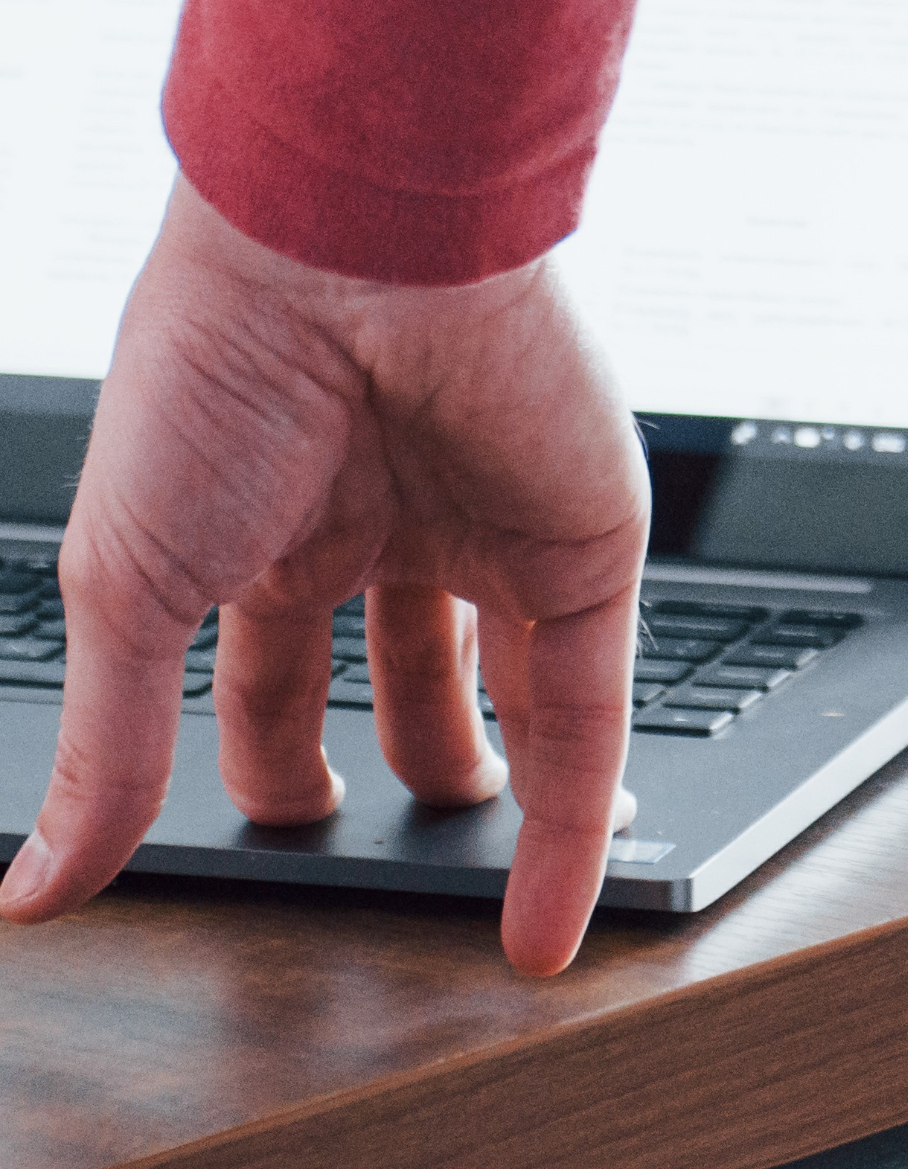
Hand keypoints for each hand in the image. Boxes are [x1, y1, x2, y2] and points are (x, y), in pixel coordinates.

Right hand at [0, 177, 649, 977]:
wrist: (349, 247)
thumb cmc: (215, 370)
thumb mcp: (131, 586)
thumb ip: (108, 746)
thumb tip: (37, 884)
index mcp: (273, 526)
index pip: (275, 678)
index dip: (271, 766)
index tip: (270, 843)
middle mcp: (394, 525)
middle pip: (405, 681)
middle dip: (395, 774)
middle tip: (385, 864)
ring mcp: (498, 533)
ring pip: (513, 697)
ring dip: (501, 803)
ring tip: (484, 903)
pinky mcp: (587, 546)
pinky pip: (591, 707)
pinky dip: (576, 823)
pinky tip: (551, 921)